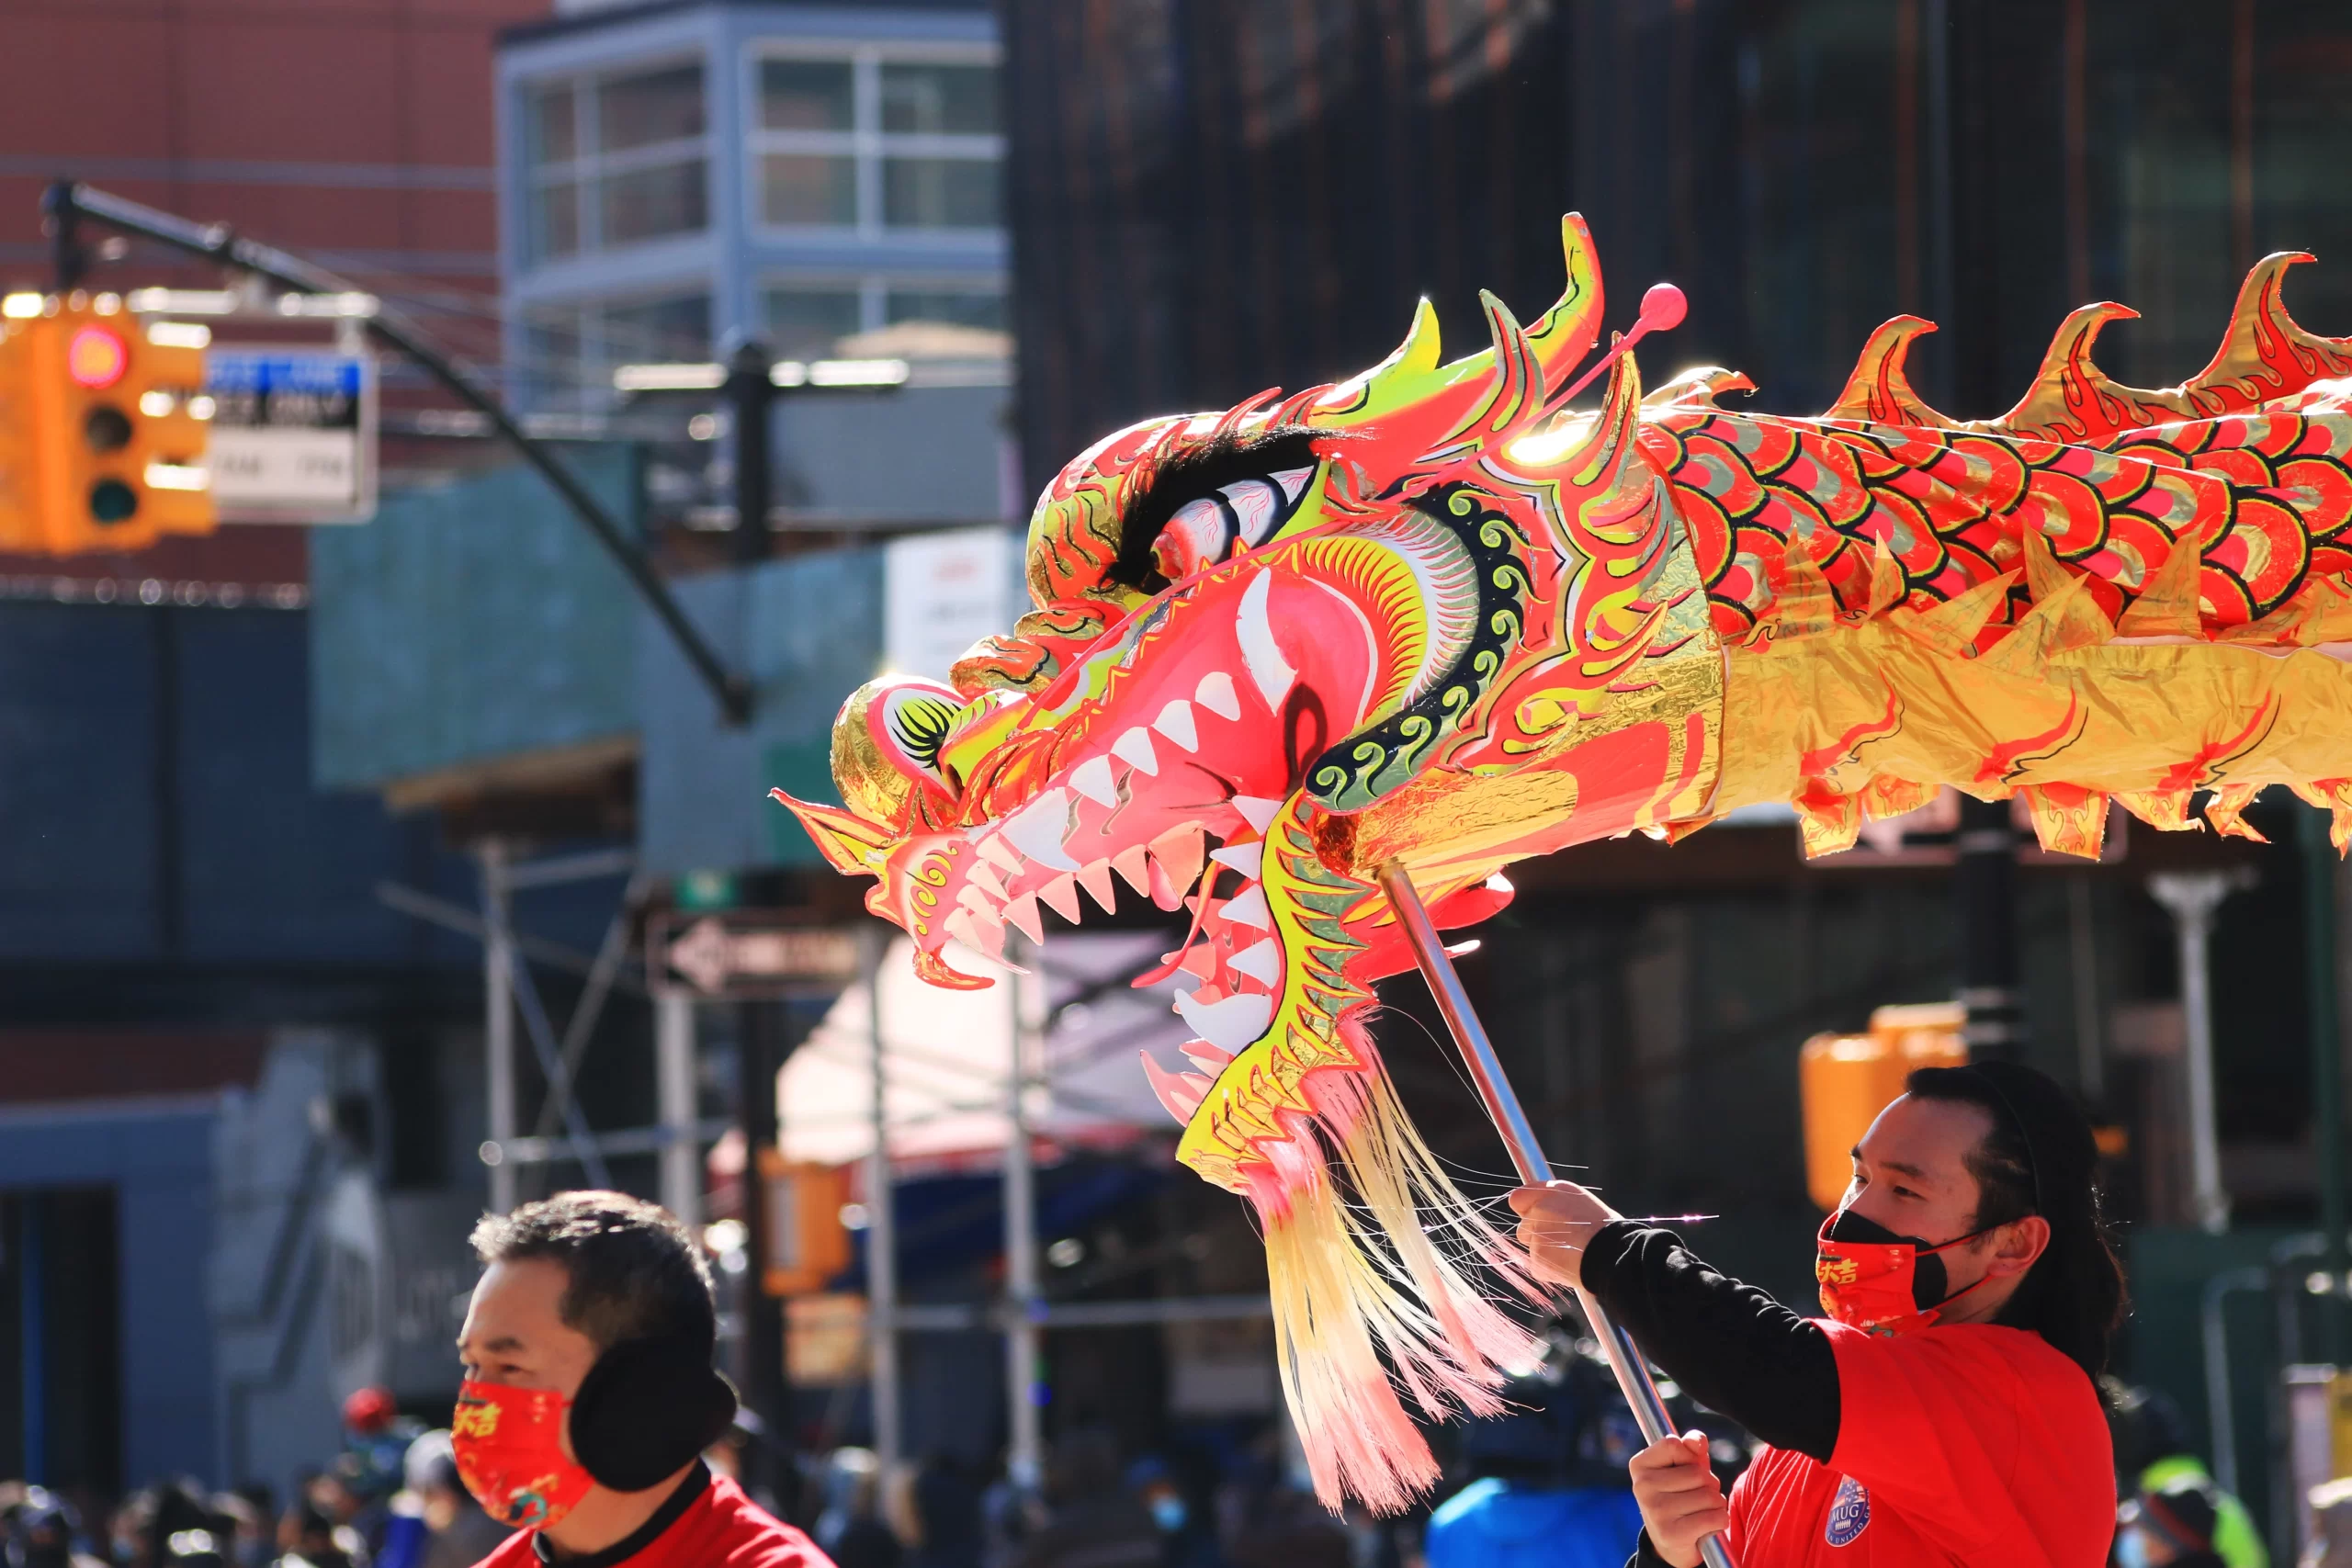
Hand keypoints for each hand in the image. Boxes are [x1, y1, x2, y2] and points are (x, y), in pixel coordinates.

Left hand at [1507, 1180, 1620, 1290]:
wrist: (1613, 1254)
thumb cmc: (1606, 1229)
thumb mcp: (1583, 1202)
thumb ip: (1557, 1202)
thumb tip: (1542, 1207)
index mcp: (1554, 1192)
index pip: (1519, 1198)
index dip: (1526, 1210)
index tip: (1534, 1218)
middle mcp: (1540, 1210)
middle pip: (1524, 1227)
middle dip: (1538, 1235)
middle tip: (1562, 1241)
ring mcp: (1536, 1235)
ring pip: (1532, 1247)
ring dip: (1545, 1252)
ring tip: (1571, 1254)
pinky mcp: (1537, 1258)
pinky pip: (1538, 1266)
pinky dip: (1550, 1270)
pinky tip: (1570, 1266)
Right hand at [1628, 1431, 1729, 1567]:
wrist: (1671, 1544)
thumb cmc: (1680, 1497)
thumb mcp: (1683, 1468)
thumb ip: (1690, 1449)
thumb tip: (1698, 1441)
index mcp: (1639, 1465)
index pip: (1673, 1444)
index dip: (1690, 1457)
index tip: (1684, 1470)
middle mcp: (1642, 1487)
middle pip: (1698, 1473)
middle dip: (1708, 1485)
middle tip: (1695, 1497)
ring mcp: (1656, 1511)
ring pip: (1711, 1496)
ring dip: (1716, 1504)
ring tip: (1700, 1512)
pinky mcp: (1672, 1534)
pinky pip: (1716, 1517)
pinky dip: (1720, 1521)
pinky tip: (1705, 1527)